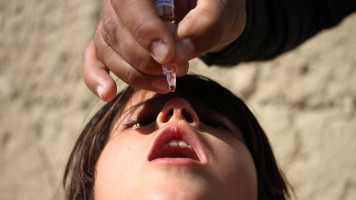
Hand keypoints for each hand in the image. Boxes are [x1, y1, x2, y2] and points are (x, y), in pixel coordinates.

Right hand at [82, 0, 245, 100]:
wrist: (208, 14)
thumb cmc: (215, 6)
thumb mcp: (221, 9)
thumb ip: (205, 25)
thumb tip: (177, 54)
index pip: (130, 3)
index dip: (145, 31)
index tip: (168, 57)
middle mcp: (123, 0)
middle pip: (117, 31)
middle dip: (148, 60)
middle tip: (180, 70)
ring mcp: (114, 20)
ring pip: (108, 50)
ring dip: (136, 75)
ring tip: (167, 82)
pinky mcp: (113, 41)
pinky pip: (94, 57)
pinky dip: (96, 76)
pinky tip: (108, 93)